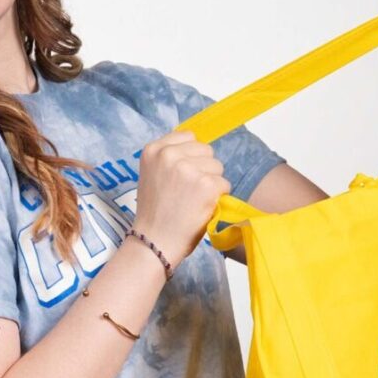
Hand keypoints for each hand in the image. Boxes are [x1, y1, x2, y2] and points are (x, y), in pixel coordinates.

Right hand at [131, 131, 229, 266]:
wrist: (154, 241)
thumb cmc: (155, 212)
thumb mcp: (152, 174)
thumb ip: (170, 158)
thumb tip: (200, 147)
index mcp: (153, 150)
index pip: (188, 136)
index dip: (190, 155)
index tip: (183, 174)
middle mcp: (168, 155)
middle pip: (205, 150)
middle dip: (203, 168)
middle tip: (187, 191)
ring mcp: (187, 168)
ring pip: (217, 166)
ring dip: (211, 183)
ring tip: (193, 200)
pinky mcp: (205, 184)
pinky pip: (224, 184)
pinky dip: (217, 197)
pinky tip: (200, 207)